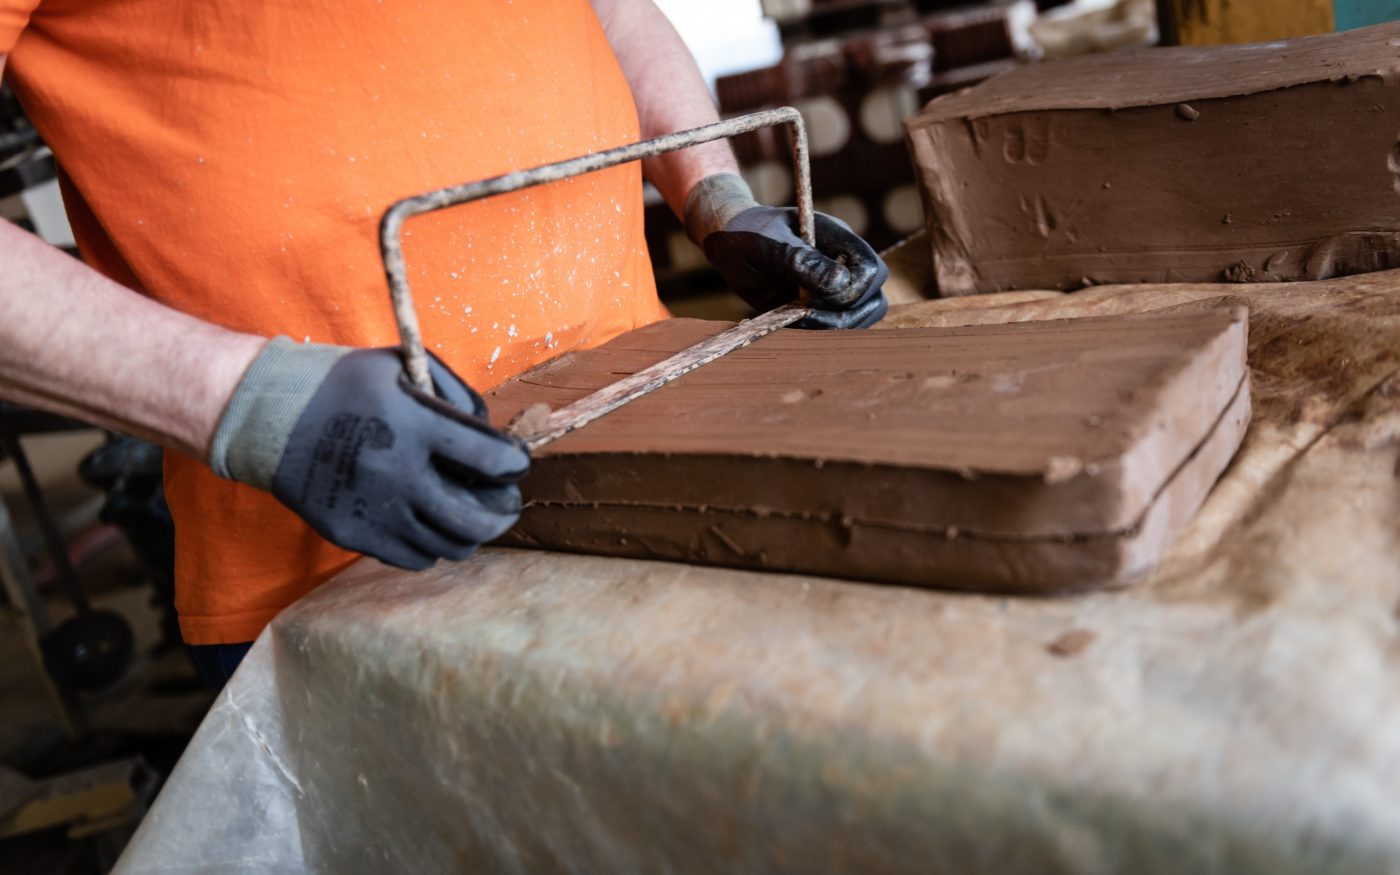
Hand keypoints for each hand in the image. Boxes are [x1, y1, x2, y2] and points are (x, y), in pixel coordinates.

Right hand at [209, 339, 528, 569]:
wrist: (266, 416)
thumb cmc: (341, 383)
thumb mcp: (399, 363)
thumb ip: (452, 390)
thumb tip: (489, 431)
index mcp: (412, 424)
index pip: (490, 458)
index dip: (514, 462)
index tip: (515, 462)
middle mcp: (396, 472)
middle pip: (477, 519)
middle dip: (504, 512)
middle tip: (506, 502)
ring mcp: (374, 510)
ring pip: (449, 545)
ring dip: (471, 532)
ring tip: (471, 515)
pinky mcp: (353, 534)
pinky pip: (415, 558)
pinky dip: (432, 544)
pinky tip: (429, 522)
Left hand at [684, 174, 888, 328]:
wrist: (729, 244)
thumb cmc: (747, 235)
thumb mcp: (767, 244)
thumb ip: (801, 260)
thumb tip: (840, 282)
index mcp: (837, 239)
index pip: (871, 269)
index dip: (854, 290)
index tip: (817, 297)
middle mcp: (842, 263)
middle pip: (873, 297)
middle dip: (845, 312)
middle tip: (804, 310)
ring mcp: (834, 286)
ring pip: (860, 316)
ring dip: (833, 325)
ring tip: (796, 317)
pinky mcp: (820, 306)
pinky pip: (835, 326)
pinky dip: (818, 331)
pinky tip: (790, 321)